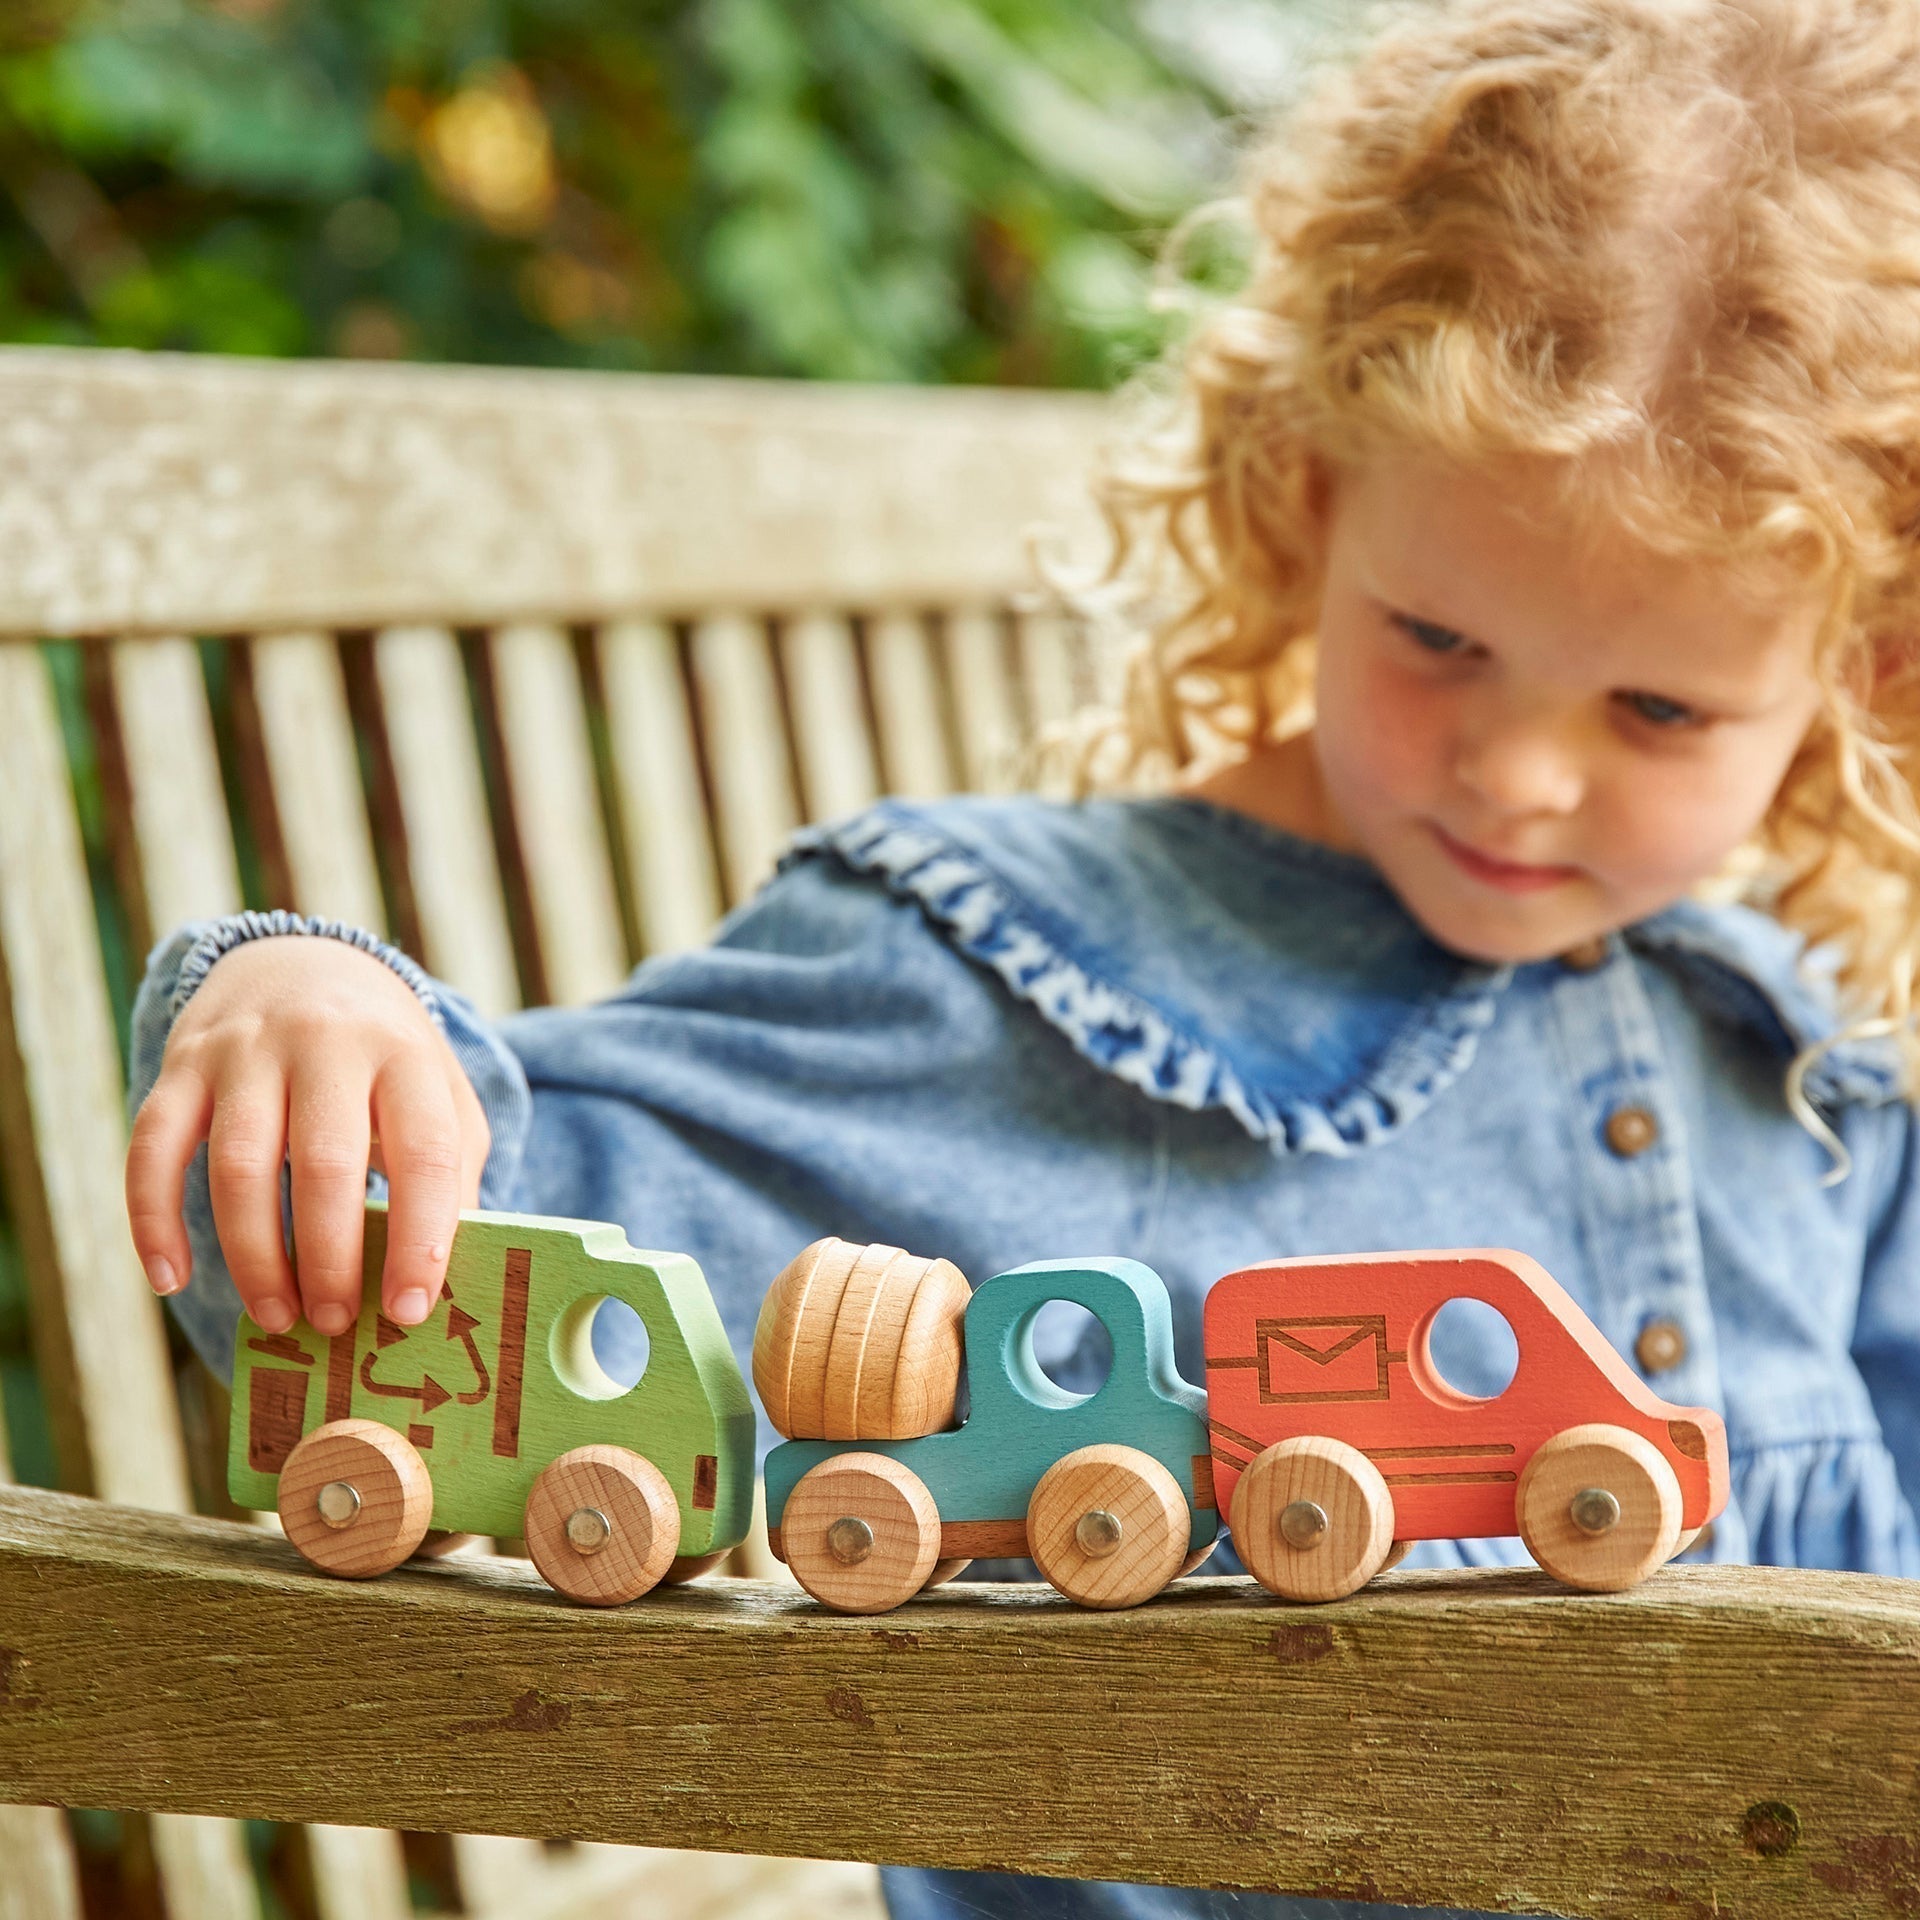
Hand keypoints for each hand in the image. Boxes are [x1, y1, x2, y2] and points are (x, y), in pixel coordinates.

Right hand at [126, 936, 489, 1335]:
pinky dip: (155, 1220)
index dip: (421, 1237)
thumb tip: (439, 1273)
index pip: (424, 1151)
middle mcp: (326, 1042)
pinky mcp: (183, 1064)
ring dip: (254, 1255)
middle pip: (324, 1162)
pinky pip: (152, 1148)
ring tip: (277, 1315)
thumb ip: (452, 1169)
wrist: (303, 962)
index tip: (410, 1309)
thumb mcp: (441, 1092)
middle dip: (329, 1257)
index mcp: (404, 1053)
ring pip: (237, 1165)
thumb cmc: (386, 1056)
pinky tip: (170, 1278)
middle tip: (335, 1323)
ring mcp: (247, 1049)